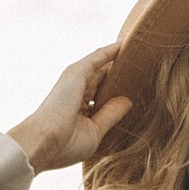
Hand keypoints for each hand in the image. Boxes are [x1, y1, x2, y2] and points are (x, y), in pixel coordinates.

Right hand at [8, 44, 132, 172]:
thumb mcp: (95, 131)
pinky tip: (128, 43)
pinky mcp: (77, 72)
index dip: (117, 89)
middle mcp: (77, 90)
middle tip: (144, 65)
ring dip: (120, 58)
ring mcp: (75, 80)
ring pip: (102, 65)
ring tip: (141, 49)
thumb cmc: (64, 145)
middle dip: (121, 73)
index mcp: (79, 108)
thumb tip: (128, 101)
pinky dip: (113, 50)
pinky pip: (99, 57)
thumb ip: (111, 115)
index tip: (137, 85)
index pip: (102, 94)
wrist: (43, 143)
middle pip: (103, 78)